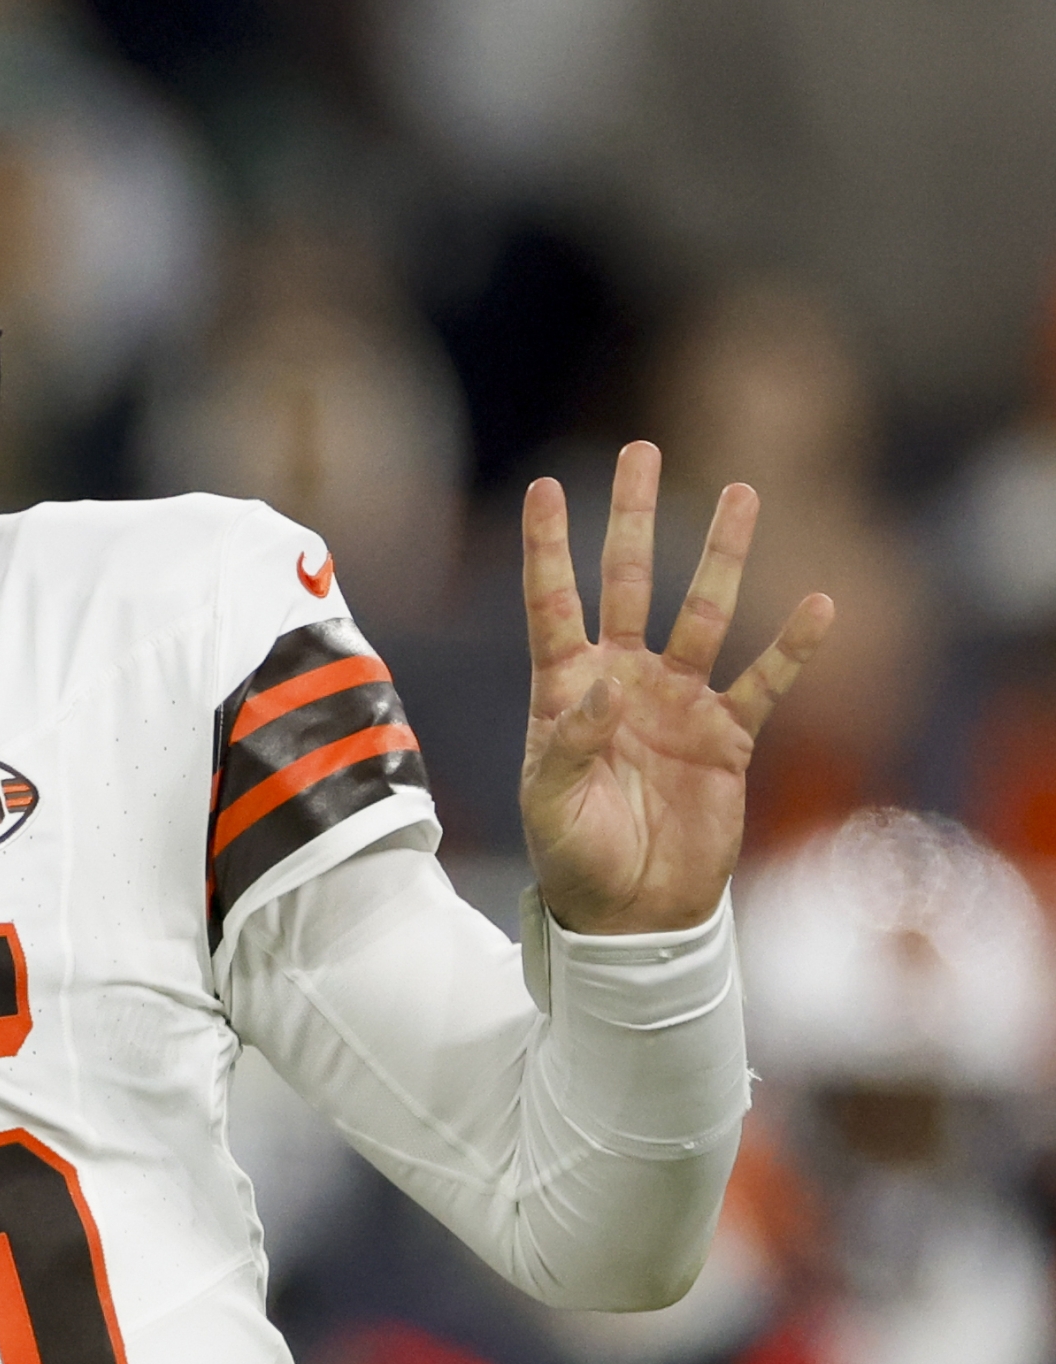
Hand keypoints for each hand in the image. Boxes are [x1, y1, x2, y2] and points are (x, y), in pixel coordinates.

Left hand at [519, 443, 831, 933]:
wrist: (632, 912)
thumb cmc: (573, 857)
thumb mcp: (550, 803)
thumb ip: (569, 741)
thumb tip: (604, 685)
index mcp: (565, 691)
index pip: (552, 603)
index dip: (548, 547)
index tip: (545, 487)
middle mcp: (623, 680)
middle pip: (628, 582)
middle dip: (633, 519)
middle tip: (640, 450)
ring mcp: (678, 702)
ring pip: (704, 613)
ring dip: (721, 555)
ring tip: (740, 492)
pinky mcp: (728, 736)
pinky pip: (765, 680)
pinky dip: (790, 646)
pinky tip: (818, 605)